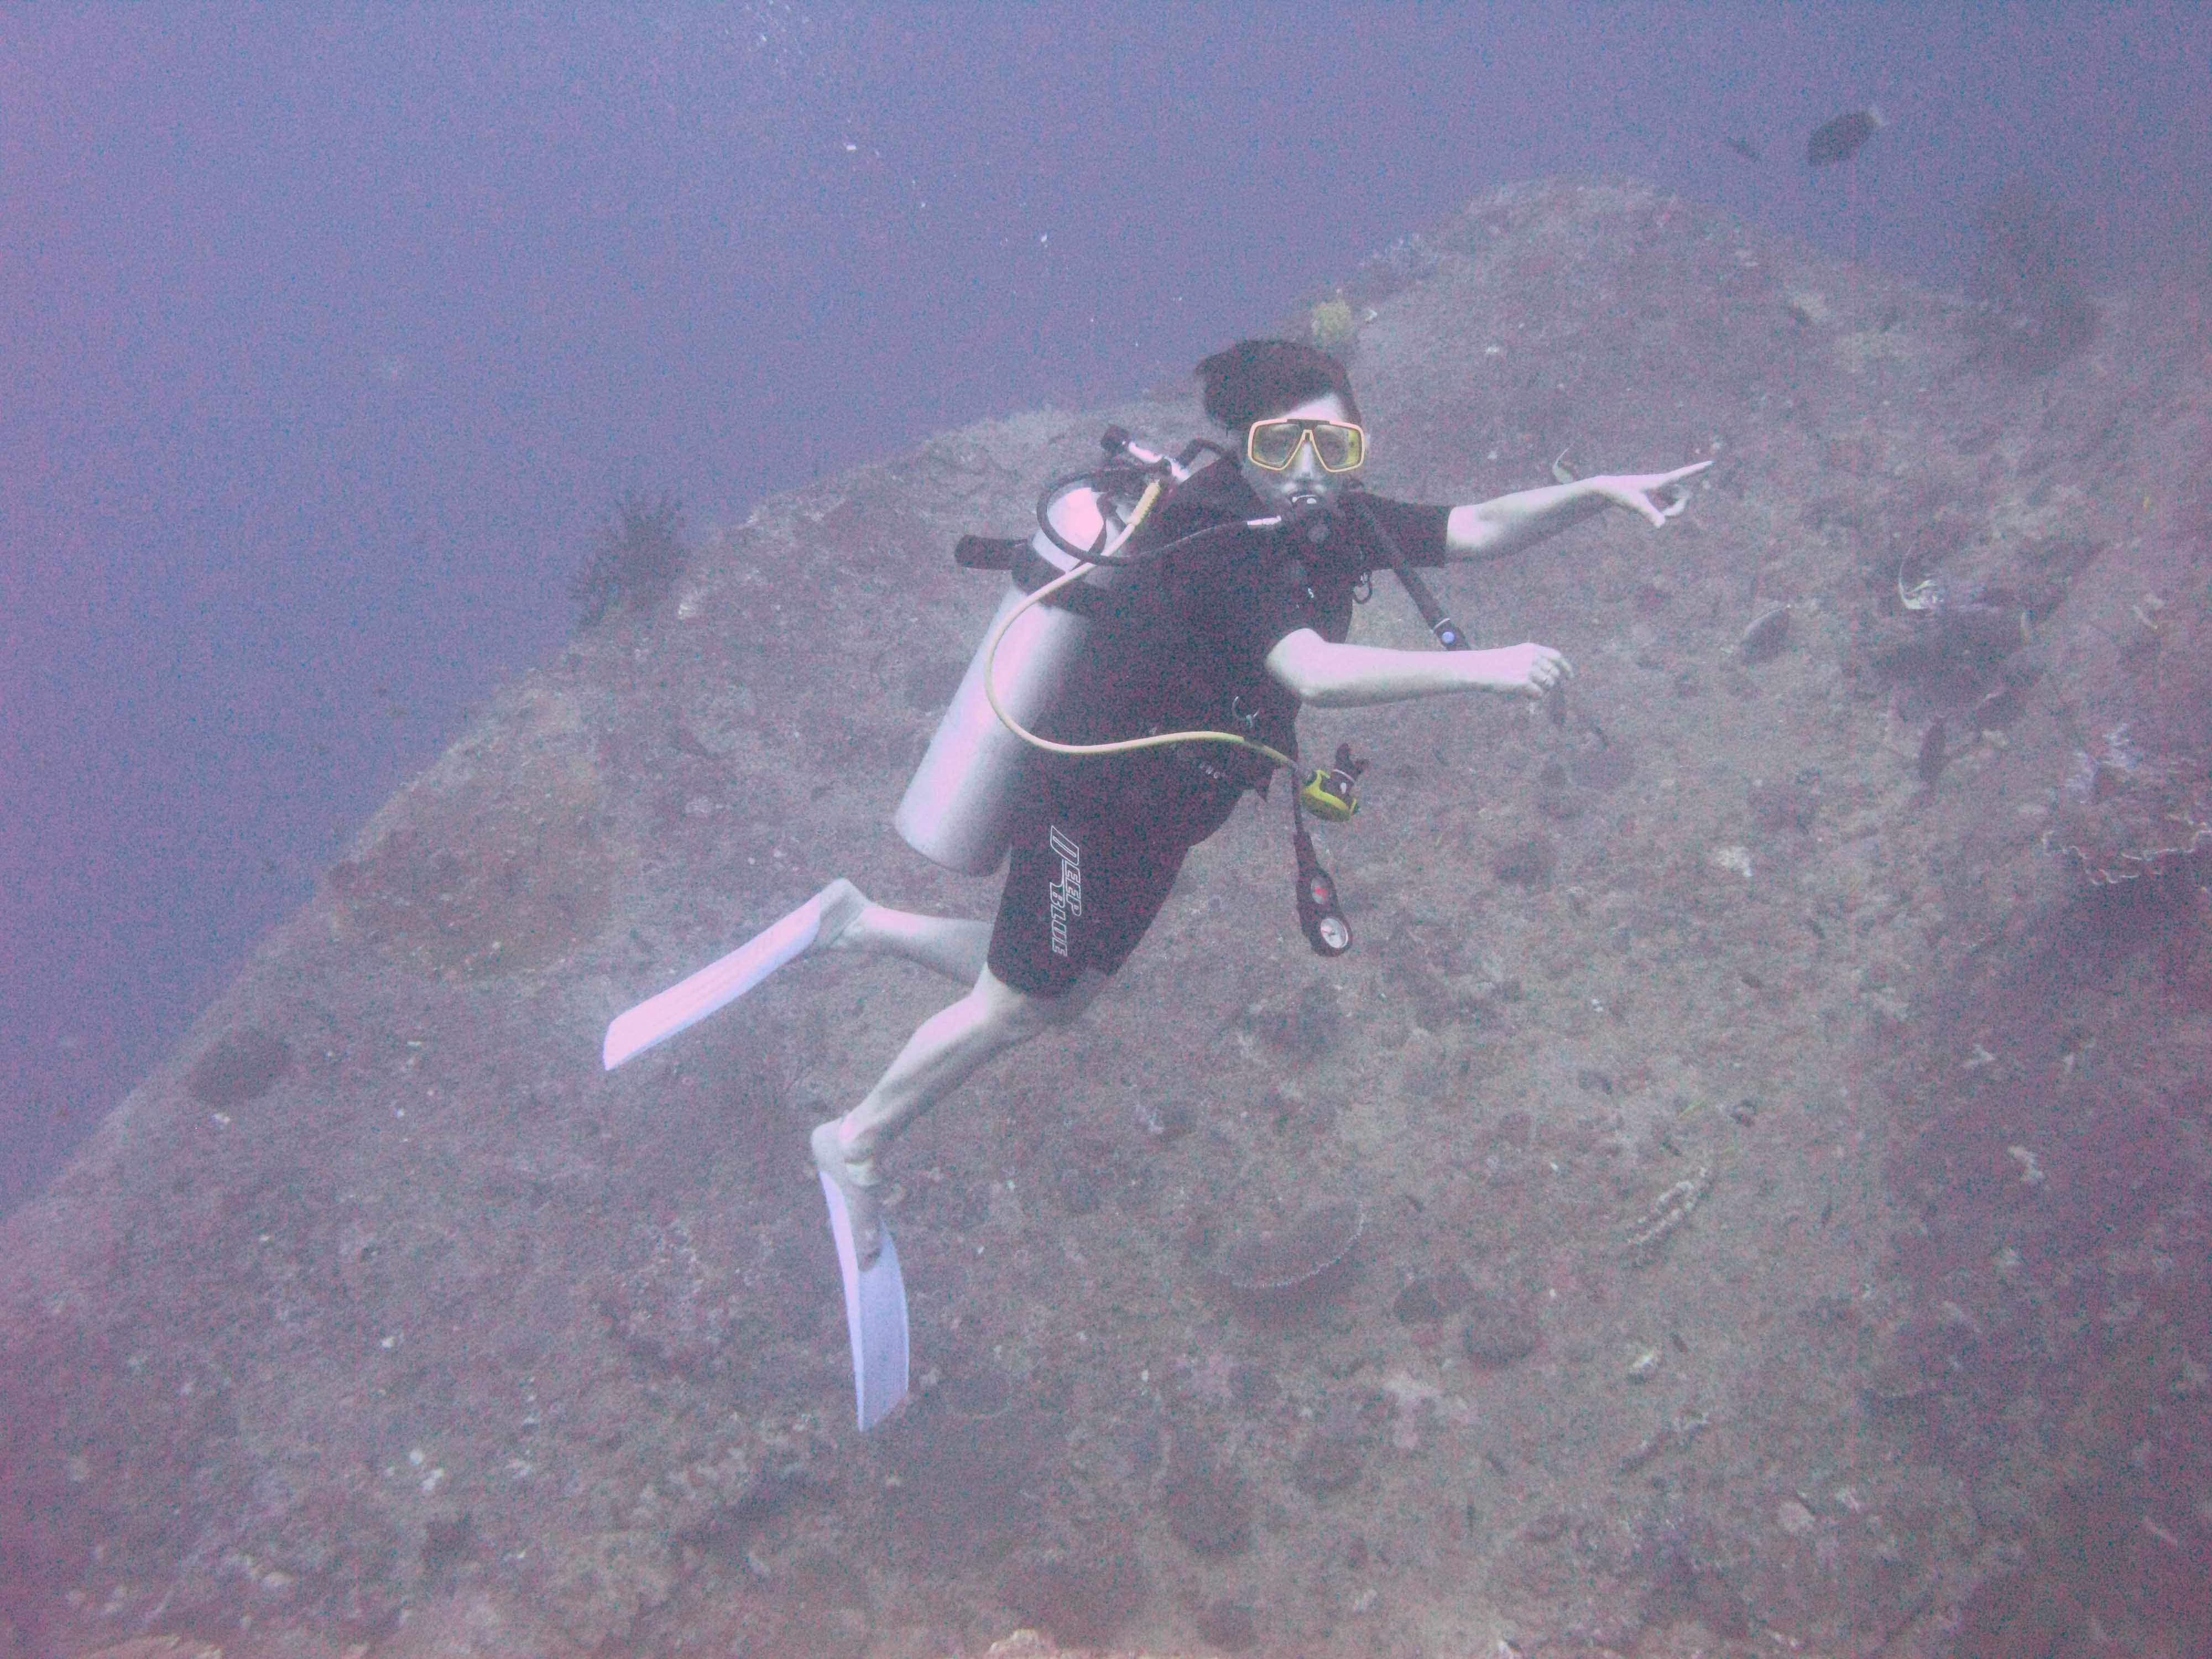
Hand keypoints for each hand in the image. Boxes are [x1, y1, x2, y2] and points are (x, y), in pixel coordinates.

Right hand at [1474, 642, 1572, 697]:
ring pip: (1548, 685)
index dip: (1566, 668)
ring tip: (1526, 690)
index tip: (1570, 677)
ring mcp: (1529, 669)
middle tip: (1538, 689)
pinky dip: (1534, 697)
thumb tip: (1551, 675)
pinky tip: (1525, 695)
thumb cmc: (1495, 664)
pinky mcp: (1524, 682)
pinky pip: (1539, 694)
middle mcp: (1533, 657)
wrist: (1479, 669)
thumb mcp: (1515, 655)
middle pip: (1554, 674)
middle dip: (1549, 684)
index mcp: (1532, 649)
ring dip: (1540, 691)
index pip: (1556, 657)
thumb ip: (1533, 660)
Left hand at [1586, 460, 1711, 525]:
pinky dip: (1671, 510)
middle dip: (1680, 509)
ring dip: (1676, 510)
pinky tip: (1662, 514)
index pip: (1682, 474)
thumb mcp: (1636, 505)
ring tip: (1661, 516)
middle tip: (1666, 517)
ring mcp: (1662, 489)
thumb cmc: (1622, 494)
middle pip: (1685, 496)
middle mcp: (1664, 483)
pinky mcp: (1658, 494)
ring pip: (1680, 500)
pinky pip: (1673, 502)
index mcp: (1661, 480)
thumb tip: (1662, 525)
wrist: (1610, 489)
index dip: (1697, 469)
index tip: (1711, 463)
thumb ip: (1650, 514)